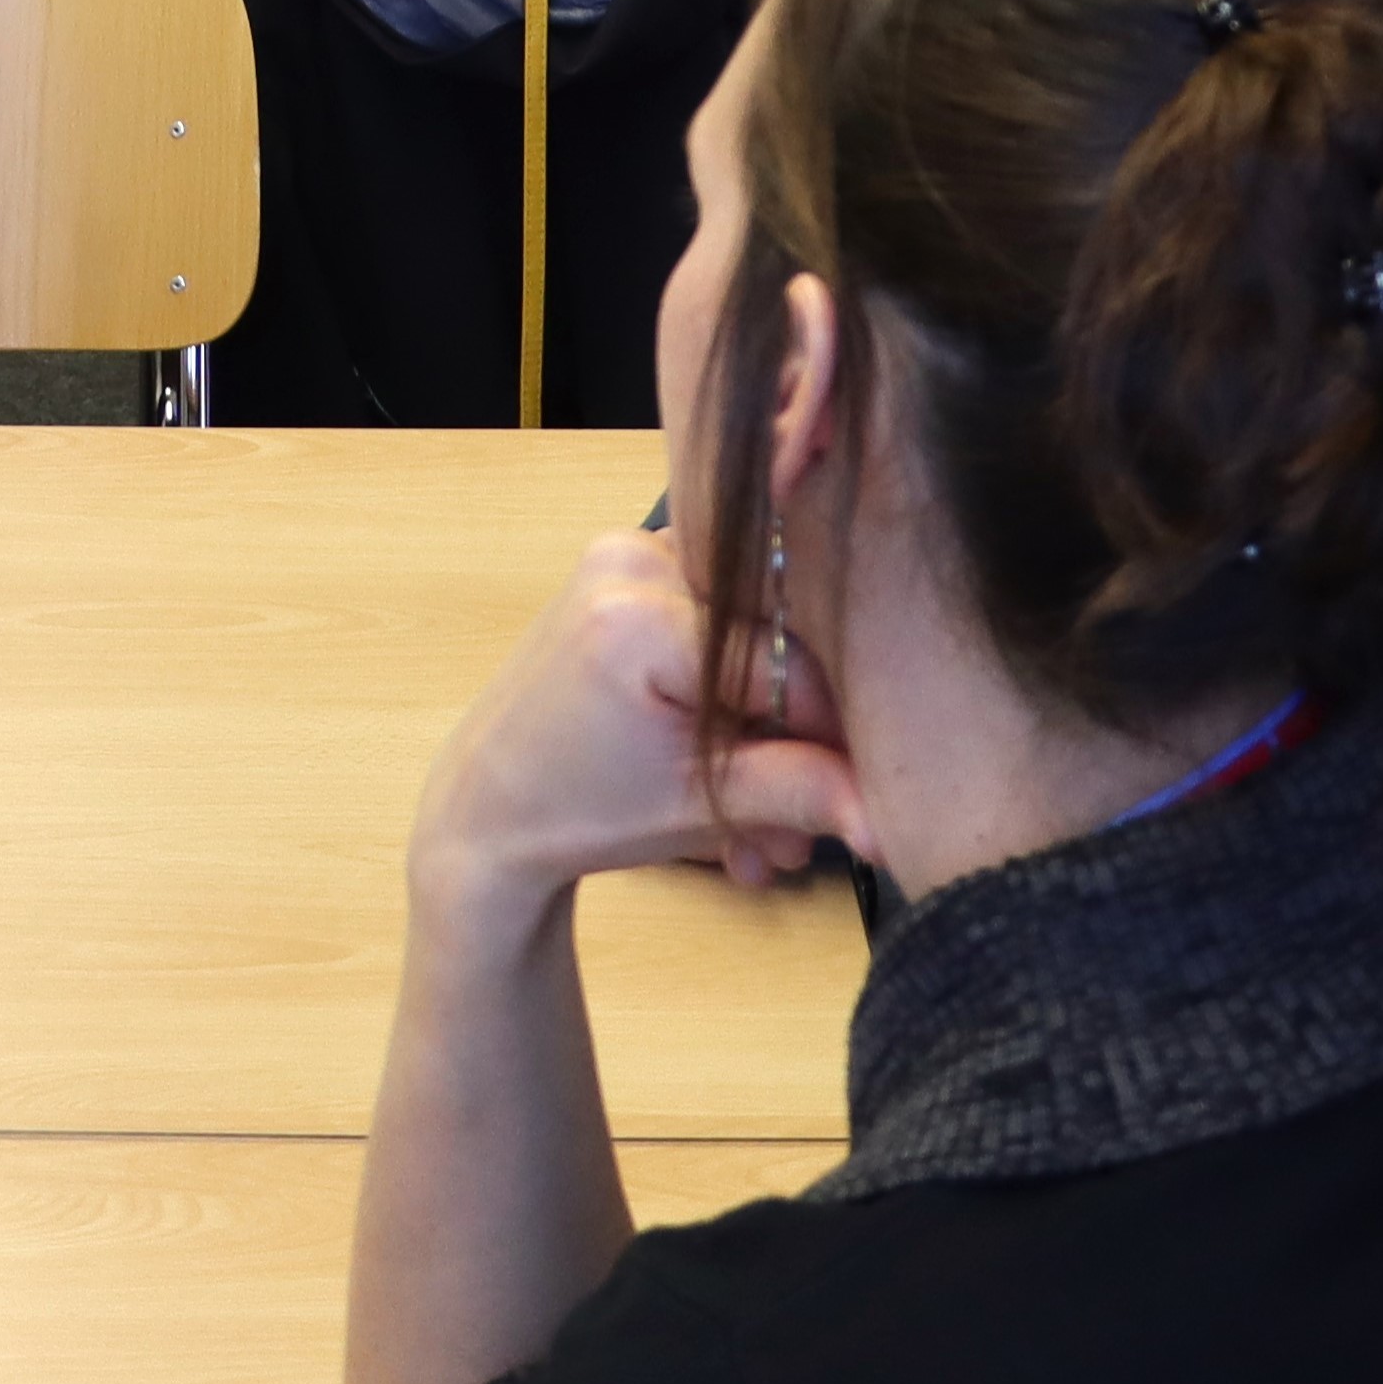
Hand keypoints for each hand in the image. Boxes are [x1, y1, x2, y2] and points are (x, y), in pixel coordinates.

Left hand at [410, 531, 855, 933]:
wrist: (489, 805)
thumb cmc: (579, 811)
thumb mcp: (697, 807)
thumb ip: (801, 795)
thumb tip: (893, 826)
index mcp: (638, 615)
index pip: (785, 663)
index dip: (831, 736)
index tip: (861, 795)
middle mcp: (631, 558)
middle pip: (771, 639)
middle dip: (794, 742)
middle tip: (799, 831)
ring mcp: (628, 551)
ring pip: (751, 634)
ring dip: (766, 726)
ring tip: (761, 828)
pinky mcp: (630, 565)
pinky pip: (718, 620)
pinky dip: (733, 690)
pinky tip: (733, 766)